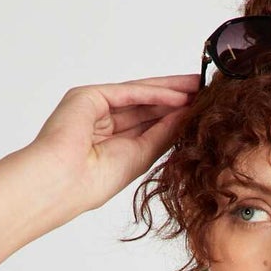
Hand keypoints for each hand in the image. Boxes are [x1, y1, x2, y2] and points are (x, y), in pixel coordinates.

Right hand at [27, 74, 200, 215]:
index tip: (201, 111)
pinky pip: (128, 92)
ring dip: (170, 91)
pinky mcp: (89, 96)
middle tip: (206, 90)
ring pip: (139, 95)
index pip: (148, 122)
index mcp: (110, 141)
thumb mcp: (140, 156)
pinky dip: (155, 94)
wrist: (63, 182)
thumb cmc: (93, 182)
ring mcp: (94, 106)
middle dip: (176, 98)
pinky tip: (179, 96)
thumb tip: (186, 117)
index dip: (174, 115)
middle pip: (146, 104)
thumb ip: (162, 135)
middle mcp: (101, 121)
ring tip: (199, 87)